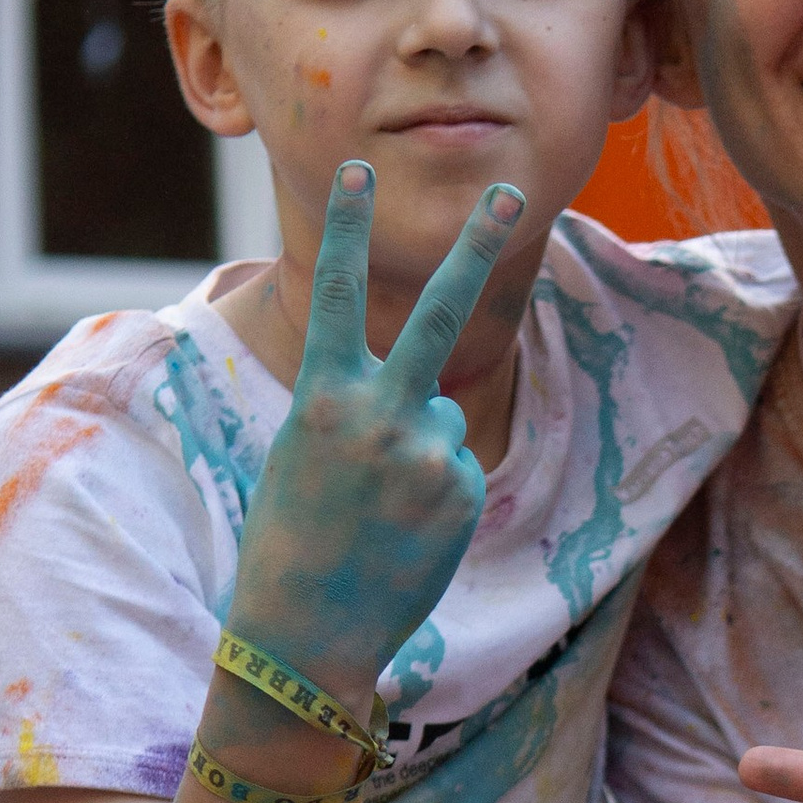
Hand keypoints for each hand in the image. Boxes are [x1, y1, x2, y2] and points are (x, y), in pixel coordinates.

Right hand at [223, 163, 522, 717]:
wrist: (306, 633)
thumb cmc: (291, 542)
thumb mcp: (306, 456)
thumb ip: (359, 410)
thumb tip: (432, 399)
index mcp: (322, 399)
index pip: (332, 294)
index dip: (343, 228)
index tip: (355, 169)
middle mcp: (379, 415)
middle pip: (437, 312)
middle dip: (474, 247)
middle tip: (511, 191)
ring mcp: (427, 453)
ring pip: (442, 416)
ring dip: (419, 450)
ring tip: (379, 509)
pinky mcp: (461, 492)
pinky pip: (455, 467)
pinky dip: (435, 494)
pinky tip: (403, 534)